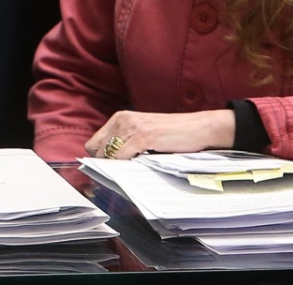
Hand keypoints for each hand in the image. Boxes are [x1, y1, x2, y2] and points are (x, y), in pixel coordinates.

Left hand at [85, 108, 235, 159]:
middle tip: (118, 175)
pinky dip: (124, 165)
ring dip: (114, 166)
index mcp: (120, 118)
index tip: (108, 170)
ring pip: (108, 153)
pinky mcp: (143, 136)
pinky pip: (122, 155)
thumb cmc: (173, 133)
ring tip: (127, 173)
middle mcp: (123, 119)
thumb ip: (127, 142)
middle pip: (97, 149)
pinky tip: (134, 169)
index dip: (100, 158)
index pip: (94, 143)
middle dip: (105, 163)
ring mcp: (132, 127)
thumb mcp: (144, 133)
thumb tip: (110, 162)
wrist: (198, 127)